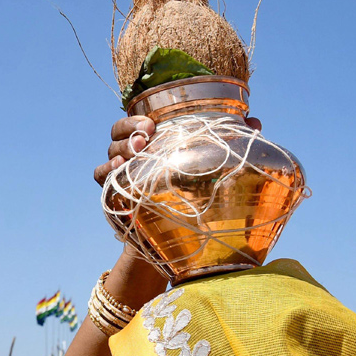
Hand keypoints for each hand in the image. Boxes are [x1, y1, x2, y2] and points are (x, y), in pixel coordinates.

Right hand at [93, 114, 263, 184]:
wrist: (178, 236)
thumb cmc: (195, 194)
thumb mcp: (211, 165)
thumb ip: (227, 142)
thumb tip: (254, 120)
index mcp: (153, 141)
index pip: (137, 120)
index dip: (138, 118)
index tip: (152, 123)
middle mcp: (133, 153)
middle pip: (118, 132)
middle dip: (128, 131)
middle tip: (145, 138)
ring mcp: (122, 171)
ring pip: (110, 150)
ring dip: (120, 148)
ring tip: (135, 152)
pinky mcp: (115, 191)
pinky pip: (101, 175)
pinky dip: (106, 170)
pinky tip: (118, 169)